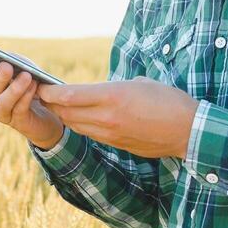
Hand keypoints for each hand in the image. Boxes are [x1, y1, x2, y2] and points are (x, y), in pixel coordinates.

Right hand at [0, 55, 65, 149]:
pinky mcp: (18, 123)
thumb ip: (17, 62)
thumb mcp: (26, 69)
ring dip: (14, 89)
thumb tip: (9, 57)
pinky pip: (18, 110)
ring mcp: (3, 113)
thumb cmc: (35, 85)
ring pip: (2, 103)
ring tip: (26, 76)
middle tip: (6, 66)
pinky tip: (34, 86)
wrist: (50, 111)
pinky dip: (26, 97)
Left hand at [35, 77, 197, 158]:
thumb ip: (116, 88)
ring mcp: (111, 134)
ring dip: (64, 116)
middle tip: (41, 94)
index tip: (40, 86)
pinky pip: (91, 134)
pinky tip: (78, 118)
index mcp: (112, 96)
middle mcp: (107, 117)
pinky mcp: (117, 144)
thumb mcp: (140, 83)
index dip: (50, 92)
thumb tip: (103, 92)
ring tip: (55, 106)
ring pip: (76, 125)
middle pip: (67, 112)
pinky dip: (80, 125)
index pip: (70, 95)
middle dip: (52, 104)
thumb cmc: (169, 101)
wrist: (188, 131)